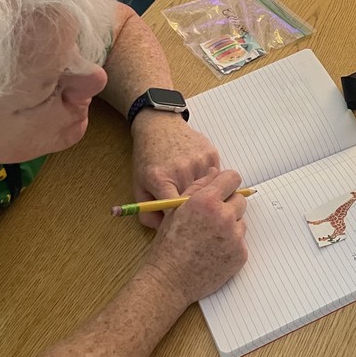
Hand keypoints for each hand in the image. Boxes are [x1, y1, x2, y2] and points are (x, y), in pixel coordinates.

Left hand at [130, 111, 220, 225]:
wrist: (160, 126)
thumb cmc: (148, 156)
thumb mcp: (139, 185)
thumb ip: (147, 212)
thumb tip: (163, 230)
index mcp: (161, 179)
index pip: (176, 210)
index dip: (181, 221)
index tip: (182, 225)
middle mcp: (181, 170)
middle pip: (196, 203)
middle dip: (194, 211)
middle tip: (191, 214)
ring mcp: (199, 161)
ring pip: (209, 191)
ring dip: (204, 196)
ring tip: (194, 192)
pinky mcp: (211, 155)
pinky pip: (216, 177)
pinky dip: (210, 181)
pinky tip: (198, 175)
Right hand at [141, 167, 248, 305]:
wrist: (170, 279)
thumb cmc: (169, 244)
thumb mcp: (177, 209)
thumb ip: (197, 187)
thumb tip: (214, 173)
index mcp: (206, 201)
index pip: (232, 178)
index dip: (227, 182)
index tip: (224, 188)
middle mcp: (224, 216)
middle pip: (240, 199)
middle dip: (228, 204)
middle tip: (212, 216)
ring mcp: (234, 236)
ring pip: (241, 220)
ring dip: (230, 224)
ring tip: (209, 236)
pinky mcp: (240, 254)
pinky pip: (241, 240)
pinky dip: (231, 243)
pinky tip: (214, 250)